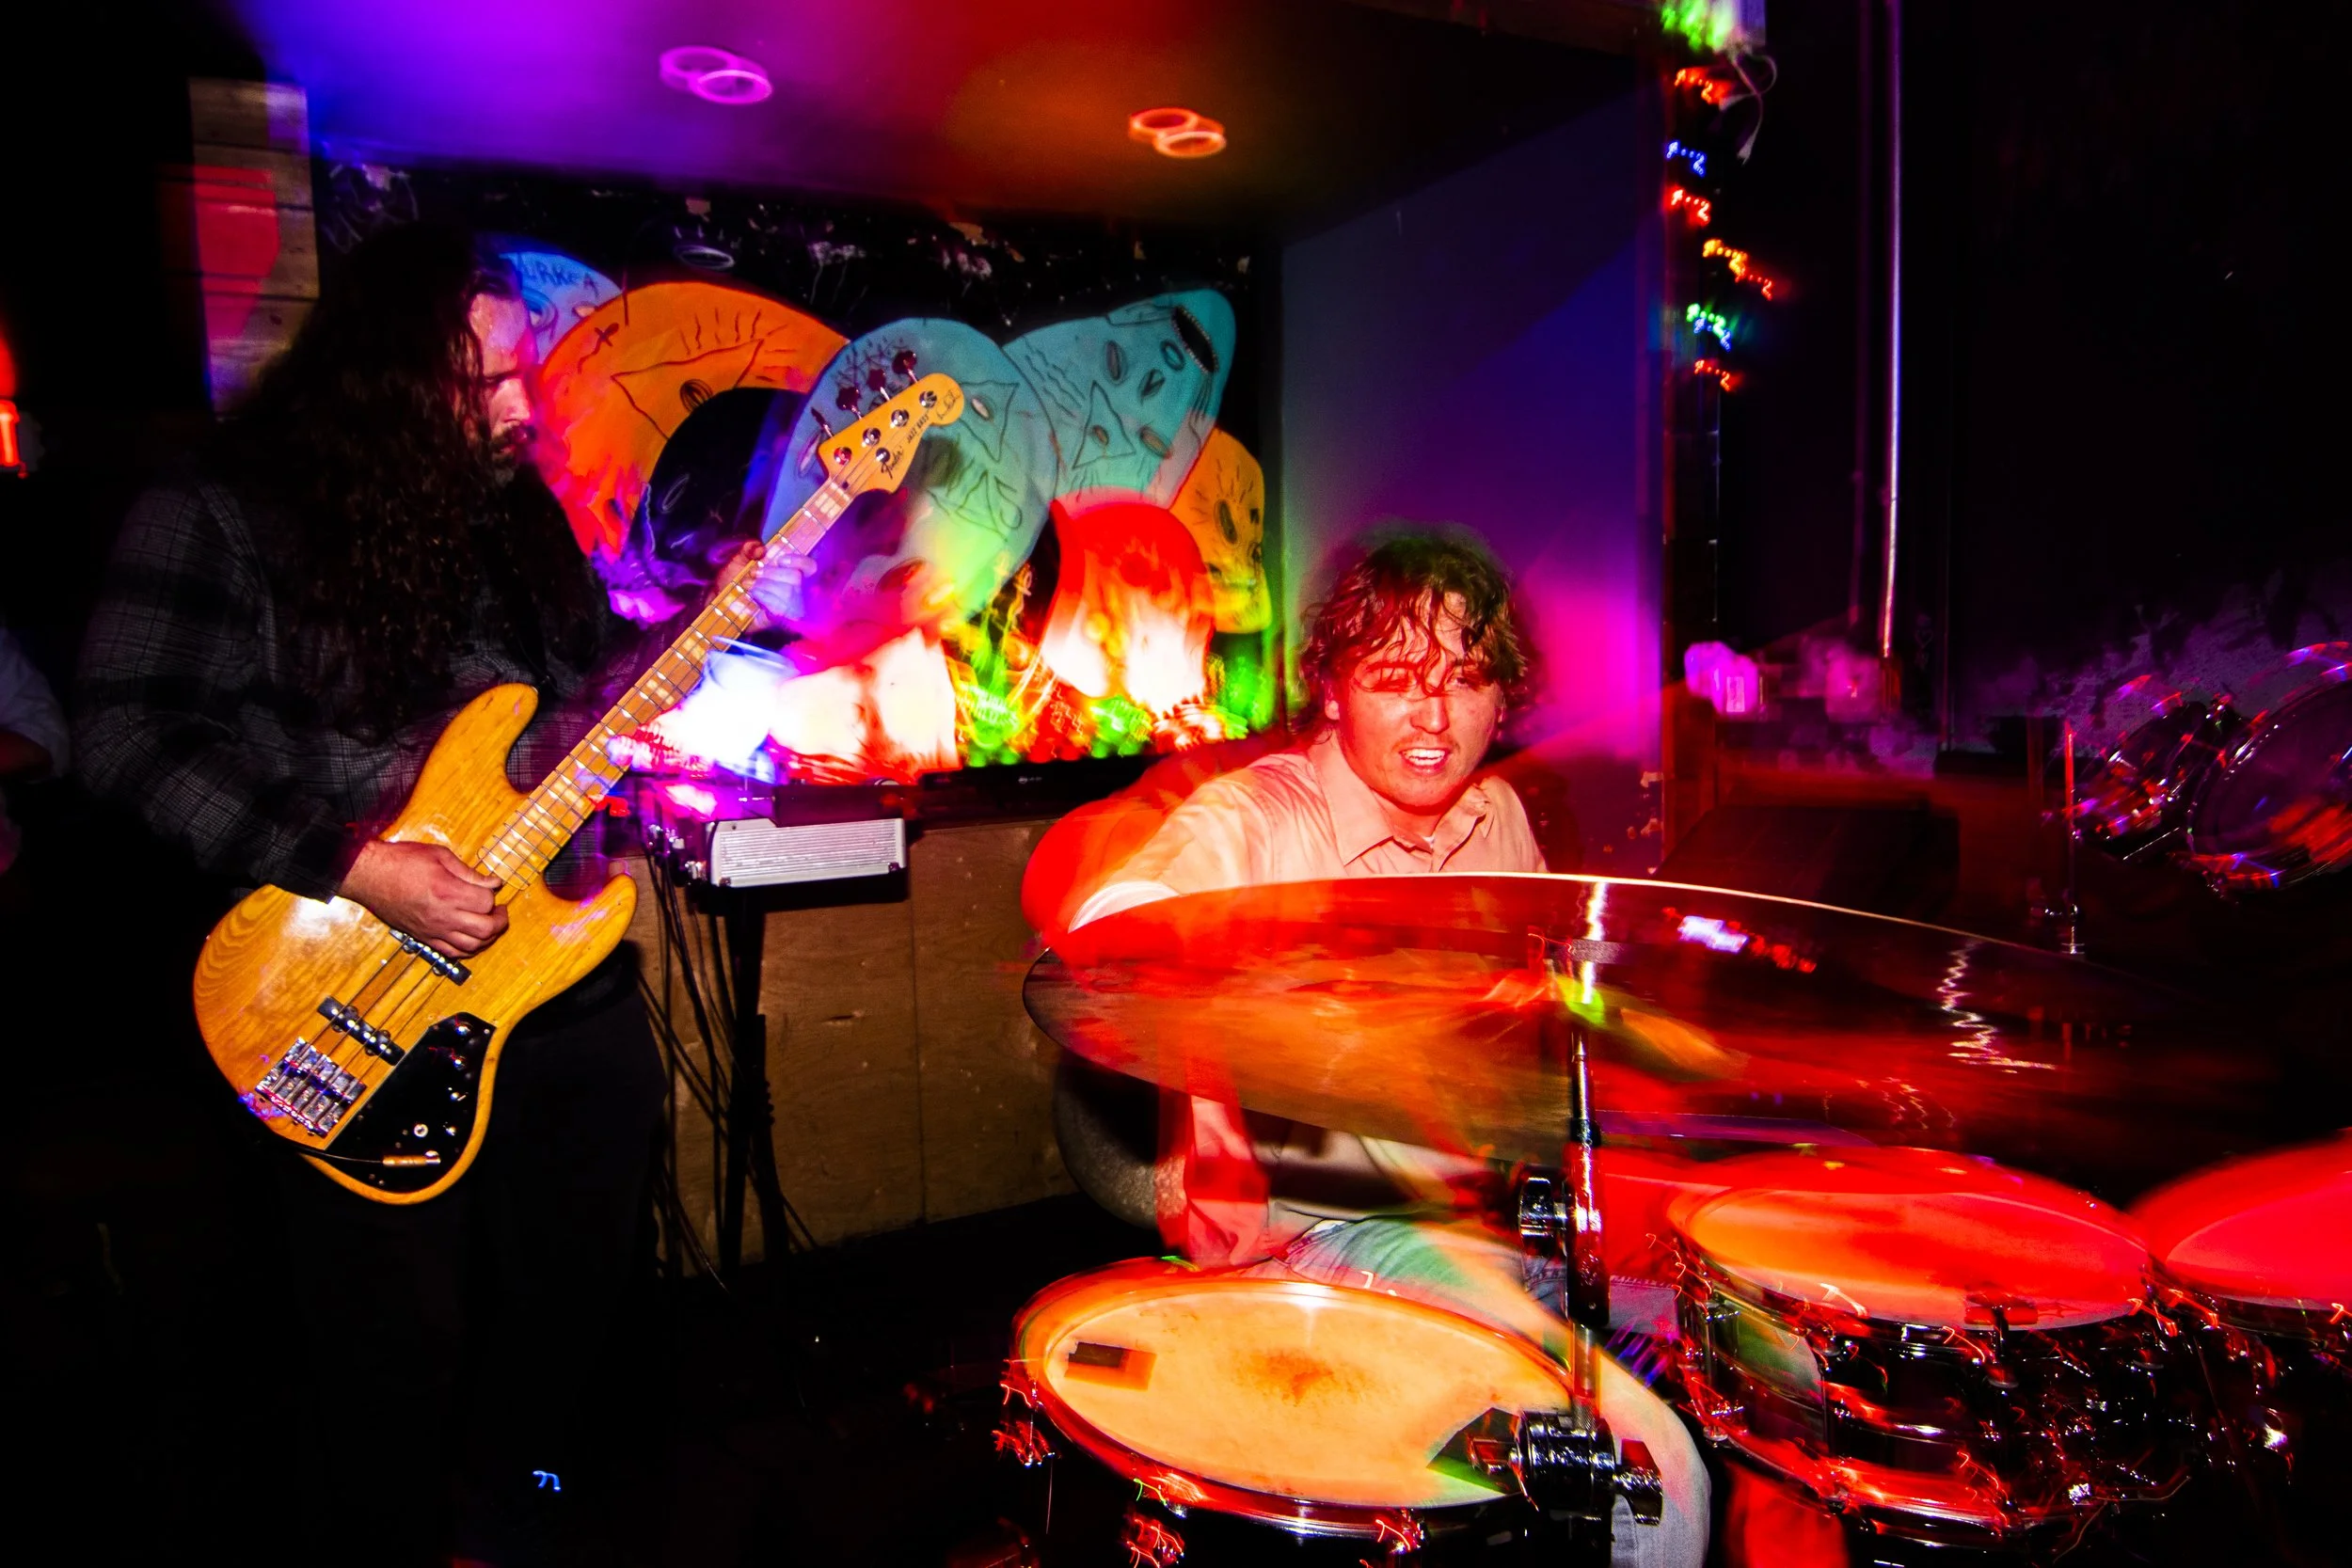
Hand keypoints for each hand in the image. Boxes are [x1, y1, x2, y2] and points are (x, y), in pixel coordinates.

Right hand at [339, 840, 508, 956]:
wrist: (368, 876)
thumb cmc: (400, 861)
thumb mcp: (439, 855)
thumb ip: (469, 872)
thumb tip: (492, 883)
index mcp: (448, 891)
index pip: (486, 903)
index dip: (493, 896)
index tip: (492, 888)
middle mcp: (442, 915)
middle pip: (485, 930)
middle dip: (499, 921)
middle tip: (501, 911)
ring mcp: (433, 930)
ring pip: (471, 946)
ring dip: (487, 937)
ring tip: (489, 924)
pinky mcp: (424, 937)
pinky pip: (452, 952)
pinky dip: (468, 949)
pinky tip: (471, 938)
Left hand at [730, 539, 815, 626]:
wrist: (722, 603)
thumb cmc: (734, 580)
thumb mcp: (739, 559)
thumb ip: (749, 548)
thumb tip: (760, 548)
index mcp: (790, 570)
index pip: (810, 566)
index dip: (799, 561)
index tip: (780, 560)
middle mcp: (795, 589)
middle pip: (797, 578)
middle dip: (772, 573)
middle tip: (754, 573)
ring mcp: (790, 607)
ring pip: (789, 593)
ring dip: (765, 586)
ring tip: (750, 586)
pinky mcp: (782, 621)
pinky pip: (781, 610)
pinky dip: (766, 599)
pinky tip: (755, 597)